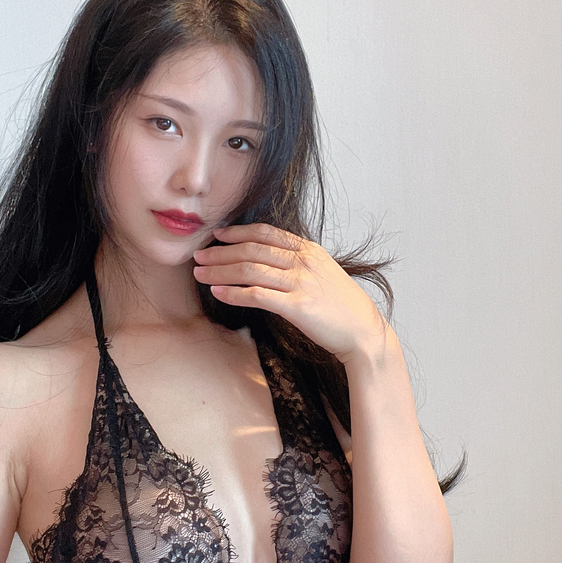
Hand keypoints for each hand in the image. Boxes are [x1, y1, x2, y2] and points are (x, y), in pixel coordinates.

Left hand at [192, 223, 387, 363]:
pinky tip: (217, 292)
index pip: (265, 233)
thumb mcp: (321, 272)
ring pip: (250, 270)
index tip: (217, 235)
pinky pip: (258, 295)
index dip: (237, 232)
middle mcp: (303, 261)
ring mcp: (300, 282)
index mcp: (308, 250)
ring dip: (220, 270)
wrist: (362, 330)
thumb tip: (266, 261)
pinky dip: (234, 293)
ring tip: (200, 273)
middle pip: (252, 250)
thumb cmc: (340, 305)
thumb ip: (296, 263)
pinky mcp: (297, 306)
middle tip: (198, 256)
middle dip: (220, 252)